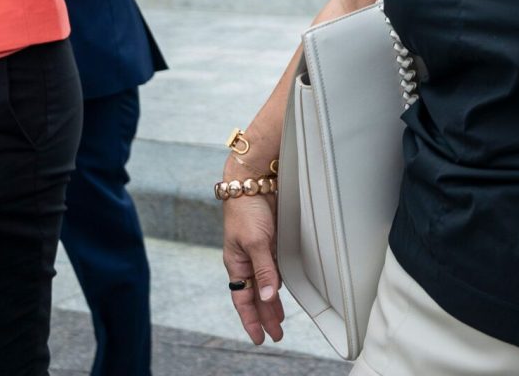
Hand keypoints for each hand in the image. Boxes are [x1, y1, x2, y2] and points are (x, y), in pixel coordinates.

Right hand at [222, 176, 284, 343]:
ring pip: (265, 285)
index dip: (251, 320)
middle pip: (255, 296)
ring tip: (280, 320)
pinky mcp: (270, 242)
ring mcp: (258, 252)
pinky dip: (277, 283)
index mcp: (236, 264)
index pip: (243, 300)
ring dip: (272, 303)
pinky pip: (273, 269)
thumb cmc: (246, 209)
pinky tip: (282, 292)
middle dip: (264, 316)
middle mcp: (246, 261)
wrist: (251, 182)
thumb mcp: (255, 242)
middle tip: (276, 334)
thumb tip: (268, 297)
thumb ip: (263, 270)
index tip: (259, 337)